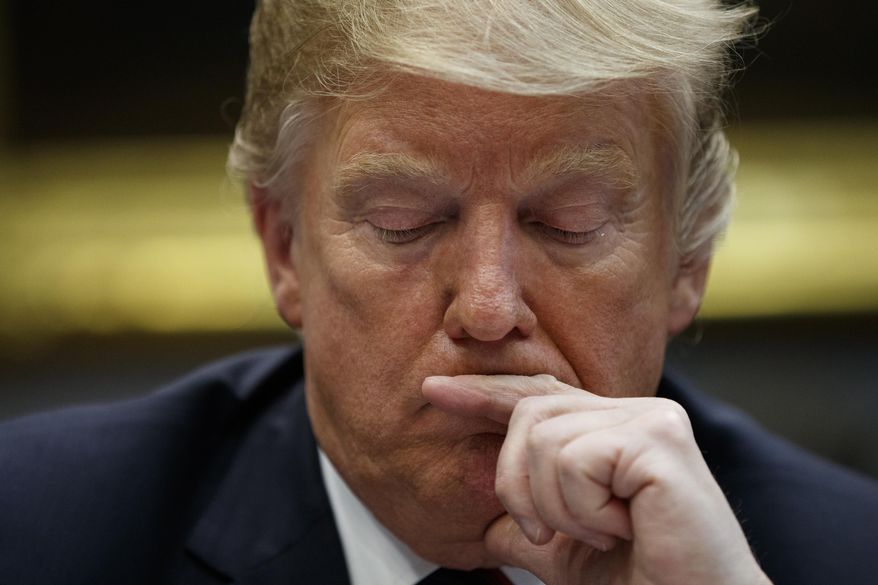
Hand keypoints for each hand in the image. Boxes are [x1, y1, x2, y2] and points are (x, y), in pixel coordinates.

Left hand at [422, 374, 771, 584]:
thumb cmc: (640, 582)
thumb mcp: (561, 549)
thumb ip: (523, 522)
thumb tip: (476, 520)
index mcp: (612, 429)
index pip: (537, 397)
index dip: (483, 393)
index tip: (433, 390)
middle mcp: (634, 412)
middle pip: (530, 415)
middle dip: (517, 484)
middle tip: (549, 533)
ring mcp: (651, 419)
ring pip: (546, 441)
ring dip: (558, 508)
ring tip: (603, 532)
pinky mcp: (660, 439)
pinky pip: (575, 461)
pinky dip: (582, 511)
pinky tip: (622, 528)